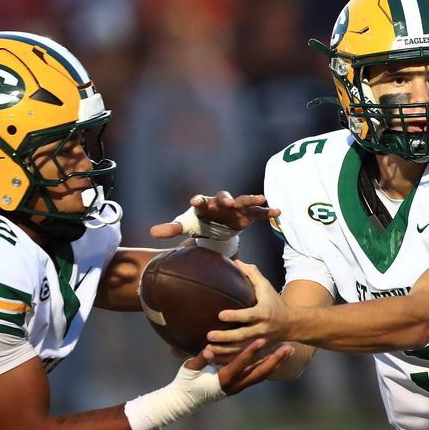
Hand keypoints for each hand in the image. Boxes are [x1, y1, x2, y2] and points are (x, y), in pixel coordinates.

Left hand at [150, 191, 280, 238]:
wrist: (214, 227)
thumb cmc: (198, 223)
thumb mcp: (184, 226)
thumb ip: (170, 228)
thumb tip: (151, 232)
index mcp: (204, 205)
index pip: (200, 201)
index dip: (198, 200)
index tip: (194, 201)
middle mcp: (220, 203)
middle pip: (223, 197)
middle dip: (226, 198)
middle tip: (228, 202)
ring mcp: (235, 208)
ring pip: (244, 200)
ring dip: (250, 199)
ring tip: (261, 198)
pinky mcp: (246, 215)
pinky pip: (258, 212)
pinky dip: (267, 211)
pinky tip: (278, 212)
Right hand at [184, 339, 293, 395]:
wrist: (184, 401)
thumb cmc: (185, 383)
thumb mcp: (190, 369)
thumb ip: (200, 359)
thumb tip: (208, 349)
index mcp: (223, 380)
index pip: (240, 364)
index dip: (251, 352)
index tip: (261, 339)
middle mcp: (234, 385)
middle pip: (259, 373)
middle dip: (275, 360)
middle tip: (289, 348)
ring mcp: (237, 387)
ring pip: (261, 375)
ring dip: (275, 363)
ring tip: (288, 351)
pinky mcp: (238, 386)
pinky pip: (256, 376)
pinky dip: (267, 366)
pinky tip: (276, 358)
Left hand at [205, 261, 291, 357]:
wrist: (292, 324)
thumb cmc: (275, 302)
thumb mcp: (267, 287)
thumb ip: (252, 274)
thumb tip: (236, 261)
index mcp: (264, 313)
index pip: (249, 316)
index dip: (235, 316)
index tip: (220, 315)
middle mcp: (262, 329)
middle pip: (243, 336)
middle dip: (226, 337)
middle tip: (209, 335)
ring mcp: (259, 342)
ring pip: (240, 350)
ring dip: (224, 351)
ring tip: (207, 349)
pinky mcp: (256, 350)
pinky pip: (241, 356)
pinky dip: (227, 358)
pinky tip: (213, 357)